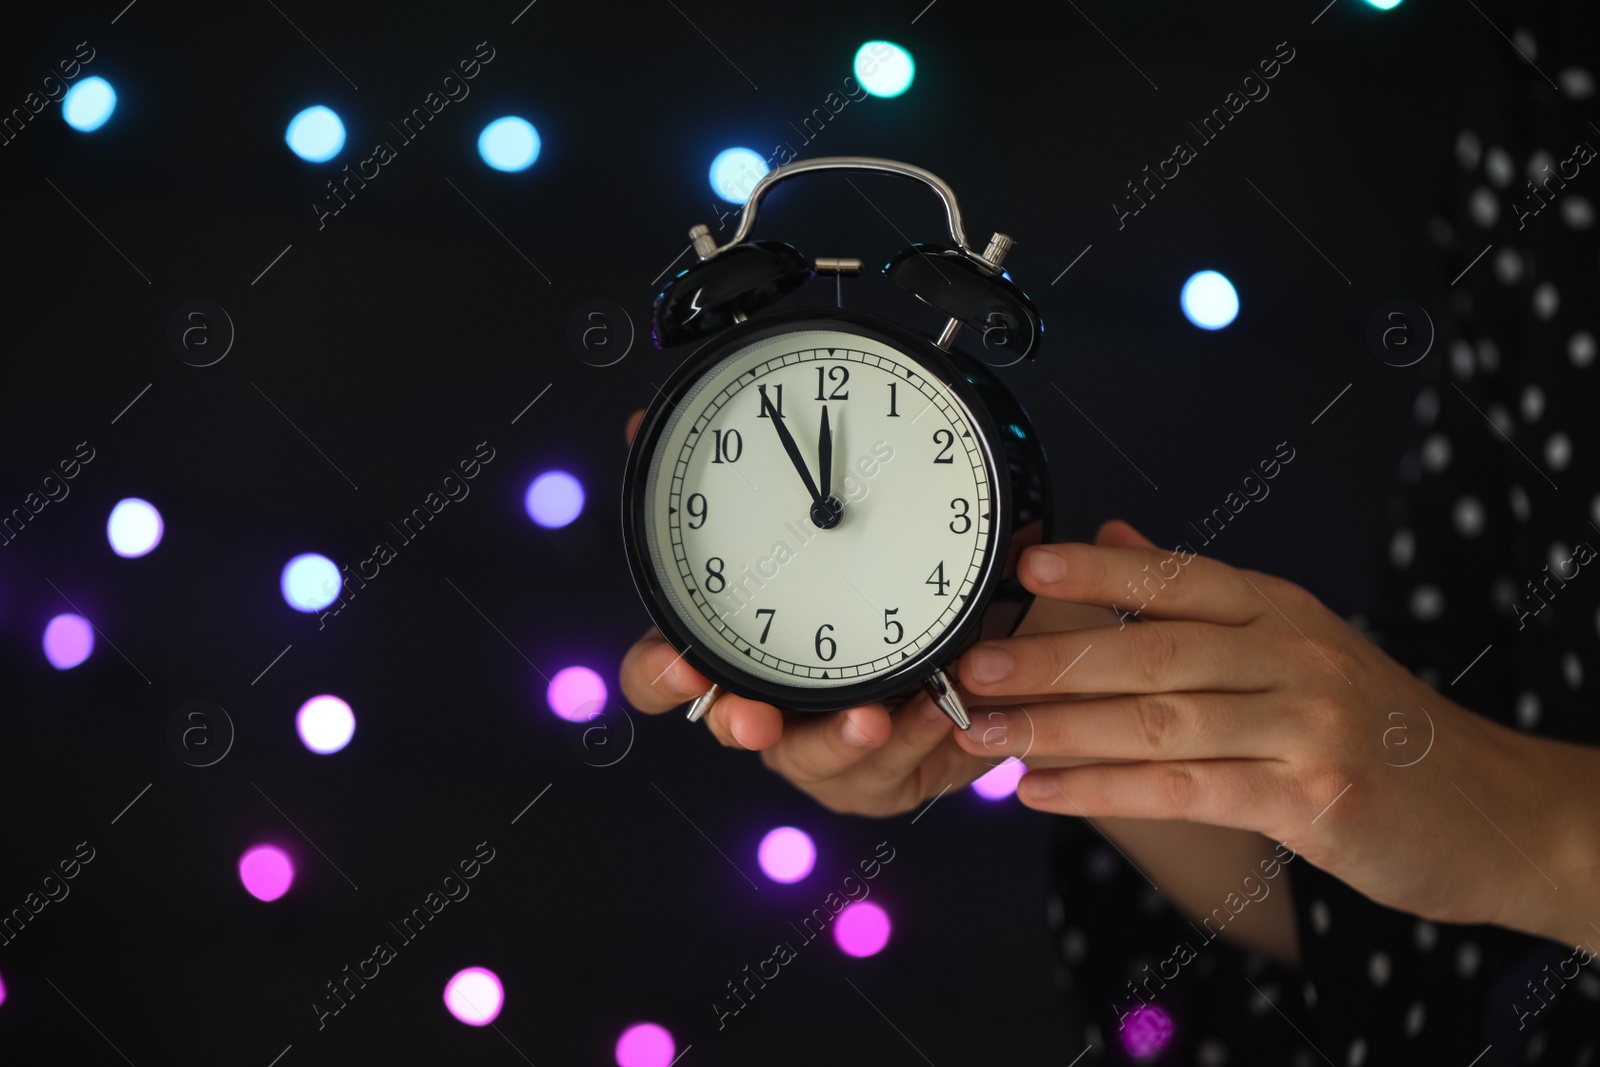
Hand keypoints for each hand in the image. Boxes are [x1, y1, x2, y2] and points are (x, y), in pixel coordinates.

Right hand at [619, 407, 991, 814]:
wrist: (948, 622)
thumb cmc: (855, 563)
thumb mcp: (805, 504)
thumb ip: (730, 474)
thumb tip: (646, 422)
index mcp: (732, 648)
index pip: (664, 672)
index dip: (662, 676)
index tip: (682, 669)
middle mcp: (768, 702)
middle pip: (732, 727)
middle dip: (742, 725)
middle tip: (757, 719)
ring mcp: (821, 743)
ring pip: (817, 760)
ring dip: (843, 740)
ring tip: (876, 714)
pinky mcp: (880, 770)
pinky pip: (891, 770)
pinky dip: (916, 740)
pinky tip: (939, 710)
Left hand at [952, 520, 1599, 945]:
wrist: (1492, 810)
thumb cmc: (1376, 726)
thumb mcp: (1298, 642)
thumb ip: (1199, 598)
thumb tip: (1110, 535)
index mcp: (1282, 609)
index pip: (1177, 577)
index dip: (1096, 573)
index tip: (1022, 571)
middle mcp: (1293, 654)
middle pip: (1152, 650)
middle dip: (1053, 662)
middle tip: (974, 670)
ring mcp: (1306, 724)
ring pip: (1158, 722)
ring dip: (1059, 732)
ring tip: (985, 739)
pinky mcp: (1310, 798)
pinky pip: (1184, 790)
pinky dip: (1104, 792)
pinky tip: (1043, 794)